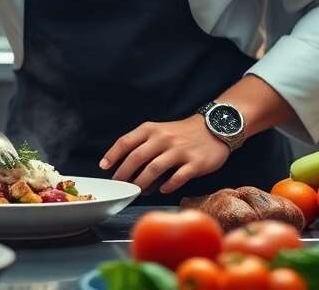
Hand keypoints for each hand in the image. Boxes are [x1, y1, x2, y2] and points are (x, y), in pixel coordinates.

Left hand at [100, 116, 230, 193]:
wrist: (215, 128)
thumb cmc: (182, 134)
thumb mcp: (160, 131)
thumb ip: (143, 145)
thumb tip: (126, 168)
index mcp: (152, 130)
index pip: (126, 141)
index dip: (113, 155)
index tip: (104, 167)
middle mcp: (164, 138)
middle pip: (137, 157)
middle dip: (124, 173)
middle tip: (119, 185)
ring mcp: (180, 151)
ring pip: (154, 169)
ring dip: (142, 183)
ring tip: (137, 191)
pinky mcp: (195, 163)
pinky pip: (178, 177)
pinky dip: (168, 185)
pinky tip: (162, 190)